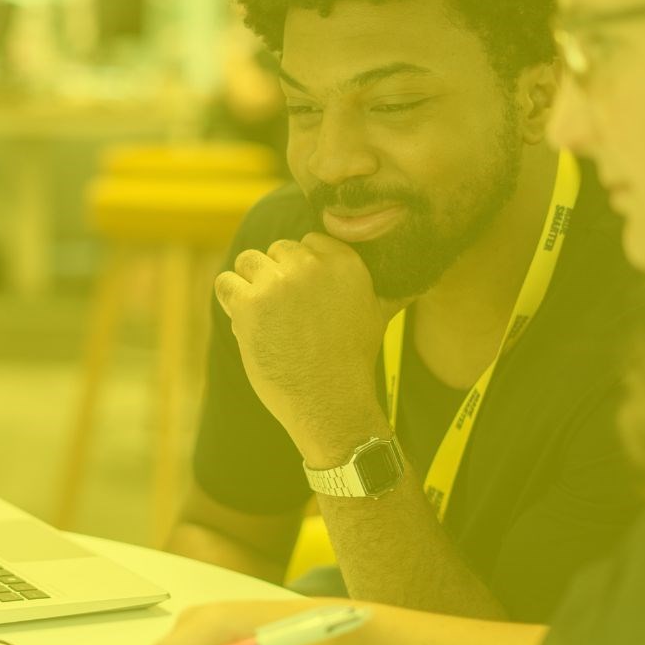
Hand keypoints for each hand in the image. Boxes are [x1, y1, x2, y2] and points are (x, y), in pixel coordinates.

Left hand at [214, 234, 396, 452]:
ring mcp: (279, 284)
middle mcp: (312, 267)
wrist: (330, 402)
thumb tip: (418, 274)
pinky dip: (230, 300)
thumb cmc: (351, 360)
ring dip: (251, 285)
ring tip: (266, 318)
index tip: (306, 299)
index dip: (302, 270)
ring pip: (248, 261)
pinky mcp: (251, 304)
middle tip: (286, 315)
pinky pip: (226, 282)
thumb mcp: (379, 314)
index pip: (308, 241)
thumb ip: (386, 286)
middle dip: (276, 277)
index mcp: (345, 262)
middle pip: (277, 250)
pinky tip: (247, 322)